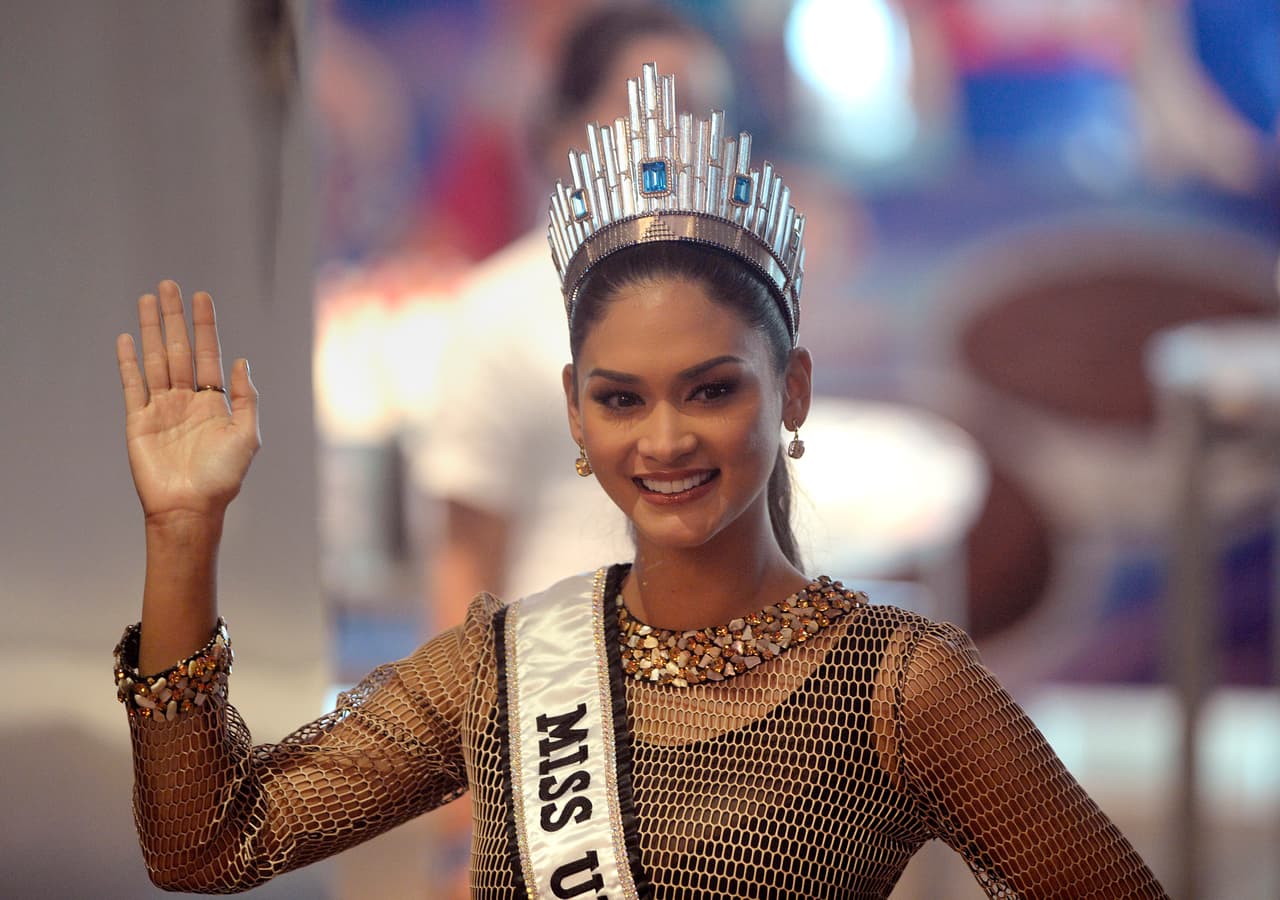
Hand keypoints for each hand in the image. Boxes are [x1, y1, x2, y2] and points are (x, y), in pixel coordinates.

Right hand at [116, 281, 259, 526]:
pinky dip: (129, 361)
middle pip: (179, 349)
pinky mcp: (138, 421)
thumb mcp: (247, 435)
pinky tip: (128, 338)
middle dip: (175, 317)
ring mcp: (161, 409)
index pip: (208, 354)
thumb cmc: (223, 477)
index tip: (202, 297)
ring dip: (152, 329)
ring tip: (148, 300)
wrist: (190, 507)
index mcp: (214, 402)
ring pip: (155, 359)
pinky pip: (132, 385)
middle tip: (169, 285)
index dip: (205, 326)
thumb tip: (242, 361)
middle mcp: (187, 400)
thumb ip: (247, 398)